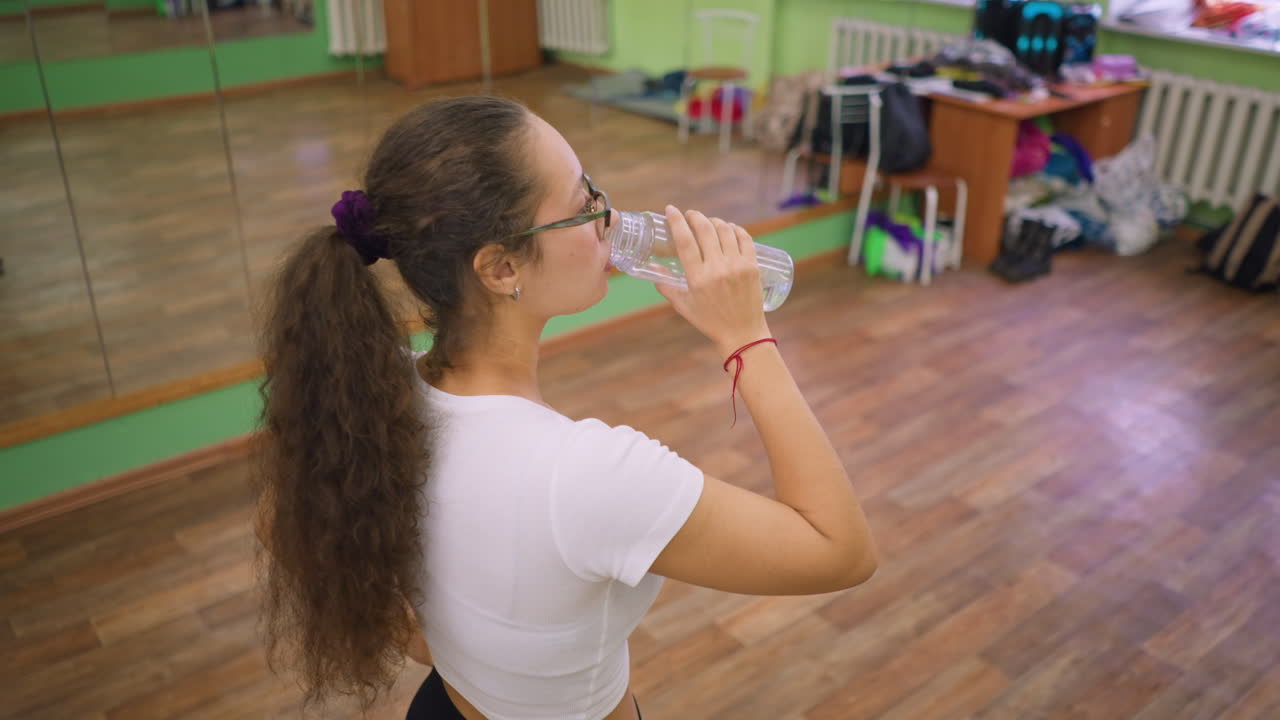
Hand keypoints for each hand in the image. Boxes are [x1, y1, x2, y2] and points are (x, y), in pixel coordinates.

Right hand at [657, 205, 770, 355]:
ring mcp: (737, 266)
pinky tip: (729, 228)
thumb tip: (652, 267)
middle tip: (690, 215)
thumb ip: (666, 286)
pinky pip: (745, 238)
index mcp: (698, 278)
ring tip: (708, 222)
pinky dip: (735, 229)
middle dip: (695, 217)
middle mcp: (718, 269)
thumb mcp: (683, 306)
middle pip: (705, 230)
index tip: (671, 210)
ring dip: (714, 221)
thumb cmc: (710, 321)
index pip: (685, 241)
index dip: (676, 221)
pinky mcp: (752, 266)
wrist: (742, 333)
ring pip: (725, 230)